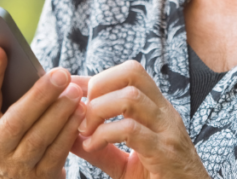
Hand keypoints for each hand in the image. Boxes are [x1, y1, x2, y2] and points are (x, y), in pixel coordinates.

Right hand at [0, 45, 86, 178]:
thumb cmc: (5, 135)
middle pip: (16, 120)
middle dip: (39, 95)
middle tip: (60, 73)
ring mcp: (16, 165)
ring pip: (39, 137)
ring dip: (60, 112)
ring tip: (75, 91)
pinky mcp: (40, 176)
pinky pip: (57, 151)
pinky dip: (69, 130)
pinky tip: (80, 112)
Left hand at [73, 60, 209, 178]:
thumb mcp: (126, 164)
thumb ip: (102, 148)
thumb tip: (69, 135)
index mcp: (156, 111)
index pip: (126, 74)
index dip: (93, 78)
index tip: (68, 91)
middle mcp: (164, 113)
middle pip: (132, 71)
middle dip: (99, 85)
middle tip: (81, 112)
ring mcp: (167, 131)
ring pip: (131, 96)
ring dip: (98, 110)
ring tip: (85, 131)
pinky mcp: (165, 153)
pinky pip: (131, 130)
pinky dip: (104, 134)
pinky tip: (93, 146)